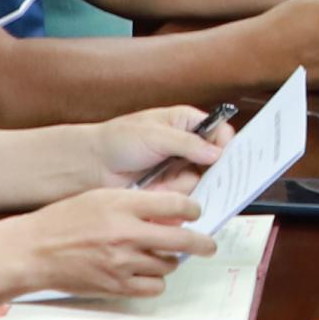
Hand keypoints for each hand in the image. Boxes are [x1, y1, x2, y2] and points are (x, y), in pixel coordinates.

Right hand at [0, 184, 210, 302]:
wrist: (35, 251)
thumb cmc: (65, 221)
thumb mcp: (100, 197)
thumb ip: (136, 203)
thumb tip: (171, 214)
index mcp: (122, 205)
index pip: (176, 205)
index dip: (193, 209)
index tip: (195, 213)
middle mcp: (126, 234)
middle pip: (183, 239)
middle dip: (202, 243)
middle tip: (208, 245)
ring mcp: (122, 263)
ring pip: (168, 265)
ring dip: (169, 261)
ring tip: (157, 256)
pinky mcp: (116, 286)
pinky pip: (154, 287)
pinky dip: (155, 281)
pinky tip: (145, 273)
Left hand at [85, 107, 223, 188]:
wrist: (92, 165)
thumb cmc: (118, 140)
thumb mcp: (155, 135)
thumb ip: (187, 143)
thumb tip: (216, 153)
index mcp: (186, 122)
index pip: (219, 131)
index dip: (226, 144)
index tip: (224, 156)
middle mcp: (187, 145)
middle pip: (217, 160)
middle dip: (213, 171)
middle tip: (206, 176)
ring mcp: (180, 167)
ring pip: (203, 181)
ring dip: (187, 184)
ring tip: (166, 181)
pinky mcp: (170, 188)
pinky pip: (186, 196)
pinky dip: (177, 197)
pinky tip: (161, 191)